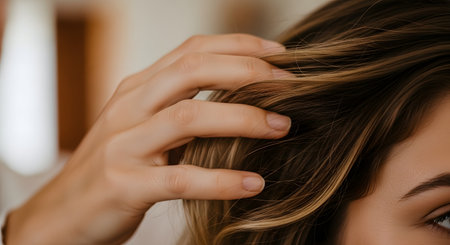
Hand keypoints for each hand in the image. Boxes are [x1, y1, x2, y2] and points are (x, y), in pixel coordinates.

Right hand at [5, 34, 290, 244]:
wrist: (62, 214)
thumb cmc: (116, 167)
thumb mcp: (143, 126)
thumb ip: (180, 108)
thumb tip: (238, 100)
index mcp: (137, 89)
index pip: (192, 50)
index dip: (239, 46)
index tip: (280, 55)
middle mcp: (129, 107)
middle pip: (192, 70)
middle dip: (247, 72)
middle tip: (290, 85)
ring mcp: (123, 144)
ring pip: (188, 117)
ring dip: (243, 119)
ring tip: (282, 127)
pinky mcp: (123, 184)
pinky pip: (179, 178)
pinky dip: (221, 180)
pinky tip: (253, 184)